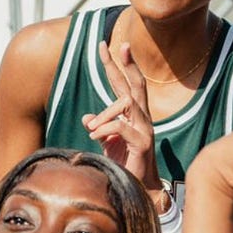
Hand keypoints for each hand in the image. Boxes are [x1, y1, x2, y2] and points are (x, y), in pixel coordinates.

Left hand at [83, 42, 163, 197]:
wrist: (139, 188)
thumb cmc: (125, 163)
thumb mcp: (107, 142)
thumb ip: (100, 127)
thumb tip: (87, 117)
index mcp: (133, 114)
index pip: (124, 84)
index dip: (115, 64)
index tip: (105, 45)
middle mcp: (142, 118)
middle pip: (134, 84)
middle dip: (123, 64)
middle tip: (115, 44)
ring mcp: (145, 129)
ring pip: (127, 104)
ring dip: (105, 112)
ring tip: (91, 128)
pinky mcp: (142, 144)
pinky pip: (122, 128)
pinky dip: (105, 129)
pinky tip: (94, 136)